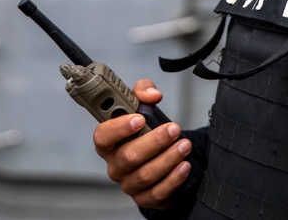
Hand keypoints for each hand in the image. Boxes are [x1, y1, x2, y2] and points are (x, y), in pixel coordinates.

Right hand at [93, 79, 192, 208]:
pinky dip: (173, 179)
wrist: (158, 156)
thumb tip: (152, 94)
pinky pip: (157, 192)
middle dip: (154, 141)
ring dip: (168, 158)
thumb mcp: (141, 105)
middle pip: (129, 156)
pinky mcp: (145, 197)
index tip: (139, 119)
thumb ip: (143, 91)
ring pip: (145, 174)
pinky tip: (184, 165)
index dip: (118, 128)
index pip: (102, 136)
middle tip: (173, 129)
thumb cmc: (144, 131)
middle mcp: (115, 164)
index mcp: (109, 142)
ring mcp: (129, 183)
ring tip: (184, 145)